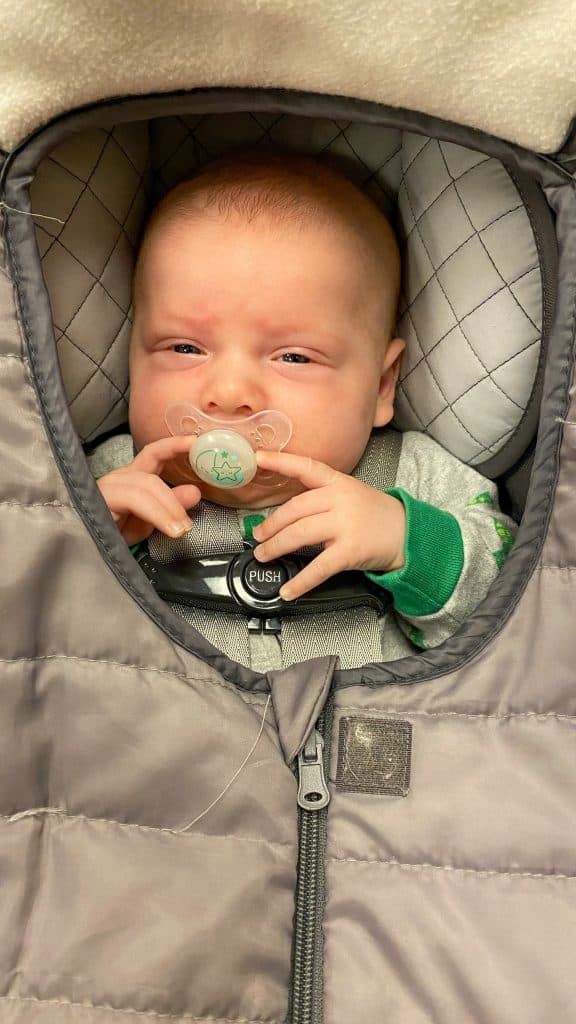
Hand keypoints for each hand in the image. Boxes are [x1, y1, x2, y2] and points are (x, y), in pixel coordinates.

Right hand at [96, 435, 201, 545]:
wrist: (87, 553)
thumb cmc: (115, 536)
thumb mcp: (150, 522)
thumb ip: (171, 506)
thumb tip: (195, 491)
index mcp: (132, 478)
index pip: (153, 454)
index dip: (174, 445)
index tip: (194, 441)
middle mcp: (118, 477)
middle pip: (150, 473)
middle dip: (174, 498)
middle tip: (187, 524)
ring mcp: (106, 486)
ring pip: (144, 485)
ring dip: (168, 508)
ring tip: (180, 529)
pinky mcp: (98, 498)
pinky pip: (134, 498)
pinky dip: (157, 513)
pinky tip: (169, 528)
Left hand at [252, 450, 405, 599]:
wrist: (408, 534)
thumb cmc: (375, 515)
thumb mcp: (350, 494)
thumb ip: (321, 498)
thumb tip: (285, 514)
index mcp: (338, 483)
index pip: (306, 467)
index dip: (281, 462)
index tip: (259, 458)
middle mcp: (340, 500)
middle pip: (294, 510)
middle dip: (271, 525)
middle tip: (258, 535)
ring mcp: (346, 525)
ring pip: (300, 534)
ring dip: (276, 547)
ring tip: (264, 555)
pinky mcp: (350, 551)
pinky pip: (318, 568)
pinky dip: (300, 581)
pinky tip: (287, 589)